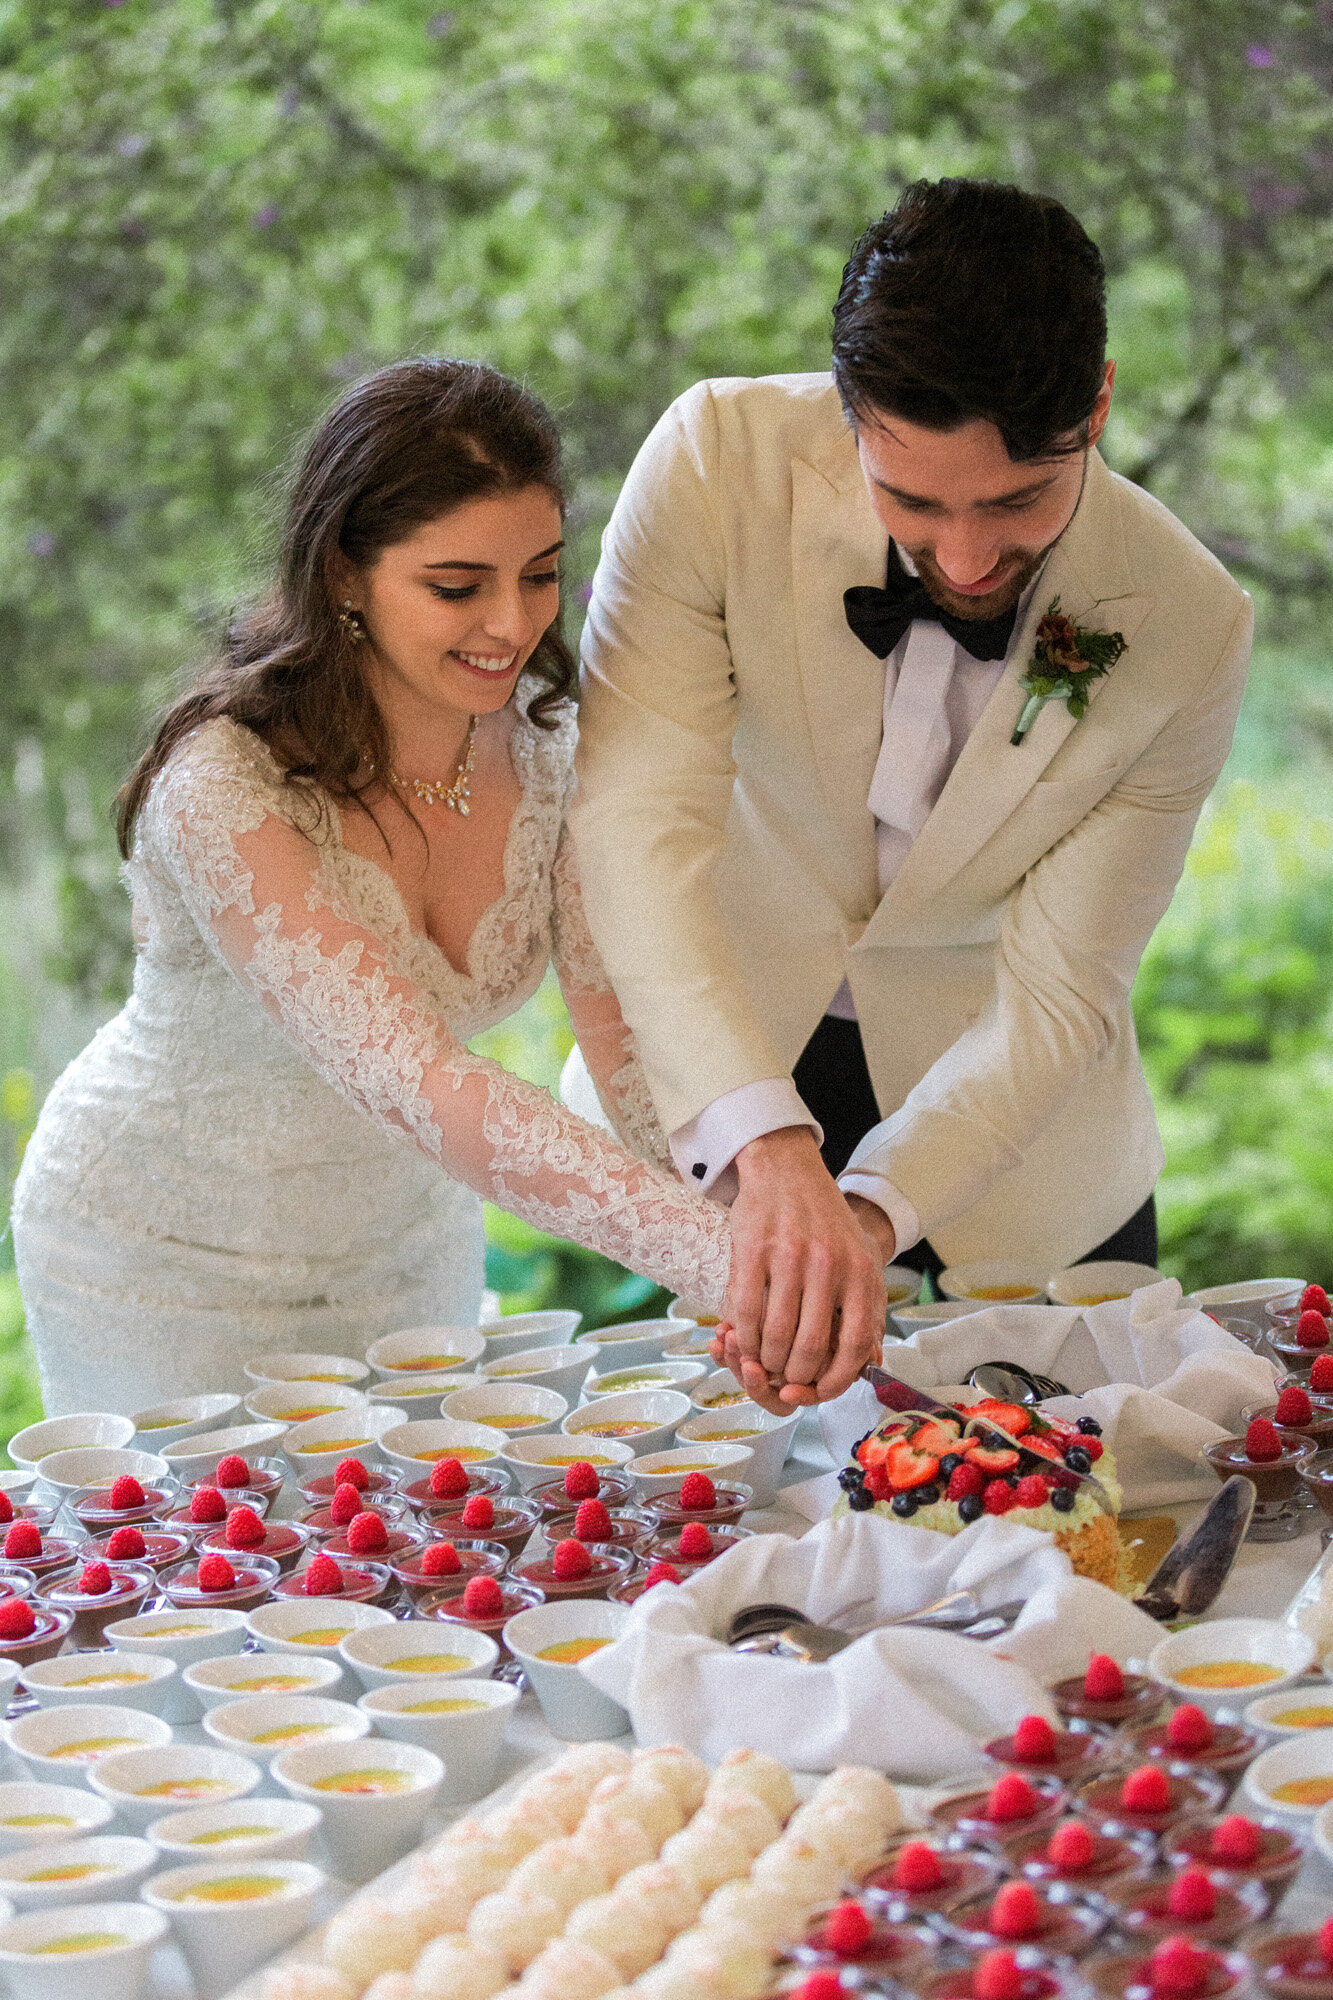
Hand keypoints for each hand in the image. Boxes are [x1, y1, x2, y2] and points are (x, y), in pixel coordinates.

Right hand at [719, 1126, 888, 1407]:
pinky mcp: (753, 1250)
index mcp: (861, 1272)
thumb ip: (867, 1311)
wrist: (787, 1172)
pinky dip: (744, 1337)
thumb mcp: (862, 1260)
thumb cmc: (826, 1223)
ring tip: (763, 1363)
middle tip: (783, 1379)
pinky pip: (747, 1311)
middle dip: (794, 1375)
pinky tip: (743, 1341)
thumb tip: (871, 1364)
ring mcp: (789, 1257)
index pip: (853, 1346)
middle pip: (811, 1347)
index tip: (816, 1391)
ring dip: (766, 1360)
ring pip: (776, 1335)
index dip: (833, 1380)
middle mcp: (828, 1265)